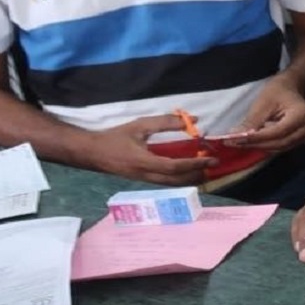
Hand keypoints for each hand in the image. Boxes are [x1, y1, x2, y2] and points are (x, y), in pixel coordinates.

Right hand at [87, 115, 216, 184]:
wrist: (91, 152)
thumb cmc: (114, 137)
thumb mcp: (139, 125)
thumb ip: (164, 122)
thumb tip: (190, 119)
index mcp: (143, 162)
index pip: (175, 167)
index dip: (194, 164)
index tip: (211, 159)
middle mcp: (145, 175)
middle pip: (177, 181)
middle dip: (197, 174)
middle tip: (213, 166)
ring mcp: (144, 180)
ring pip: (172, 184)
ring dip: (191, 179)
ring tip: (205, 170)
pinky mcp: (143, 180)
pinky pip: (166, 182)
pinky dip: (180, 179)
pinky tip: (188, 172)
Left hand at [229, 79, 304, 152]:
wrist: (294, 89)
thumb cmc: (279, 91)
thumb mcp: (264, 102)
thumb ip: (252, 121)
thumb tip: (235, 136)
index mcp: (302, 115)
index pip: (277, 132)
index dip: (256, 138)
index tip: (235, 139)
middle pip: (280, 143)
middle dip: (256, 144)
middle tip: (235, 143)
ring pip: (281, 147)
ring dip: (260, 146)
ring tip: (242, 142)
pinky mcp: (303, 139)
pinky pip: (283, 146)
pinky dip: (267, 145)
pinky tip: (255, 141)